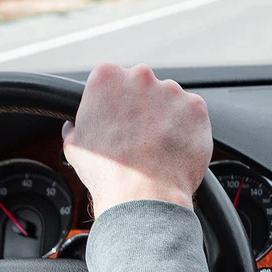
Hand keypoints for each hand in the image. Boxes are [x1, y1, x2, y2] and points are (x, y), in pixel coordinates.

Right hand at [62, 63, 211, 217]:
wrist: (143, 194)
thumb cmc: (107, 172)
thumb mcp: (75, 145)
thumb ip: (77, 125)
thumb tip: (74, 126)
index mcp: (107, 77)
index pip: (114, 79)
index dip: (117, 102)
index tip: (120, 119)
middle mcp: (141, 76)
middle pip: (144, 86)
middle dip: (144, 107)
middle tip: (141, 136)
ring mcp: (172, 91)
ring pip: (170, 100)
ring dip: (167, 117)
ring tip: (159, 147)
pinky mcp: (196, 108)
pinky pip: (193, 114)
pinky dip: (188, 128)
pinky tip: (176, 148)